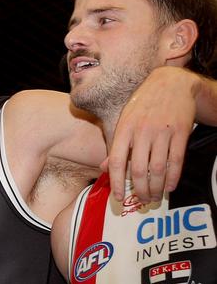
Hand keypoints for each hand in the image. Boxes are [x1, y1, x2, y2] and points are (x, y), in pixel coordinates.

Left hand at [107, 67, 197, 202]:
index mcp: (124, 129)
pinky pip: (176, 161)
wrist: (170, 83)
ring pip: (157, 169)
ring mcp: (162, 133)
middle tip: (142, 200)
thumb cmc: (143, 104)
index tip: (118, 197)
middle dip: (140, 190)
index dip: (116, 182)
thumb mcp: (124, 120)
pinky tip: (170, 187)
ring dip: (157, 188)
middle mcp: (141, 132)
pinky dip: (173, 178)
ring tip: (155, 197)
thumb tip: (103, 168)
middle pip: (138, 170)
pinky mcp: (180, 133)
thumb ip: (116, 145)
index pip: (115, 161)